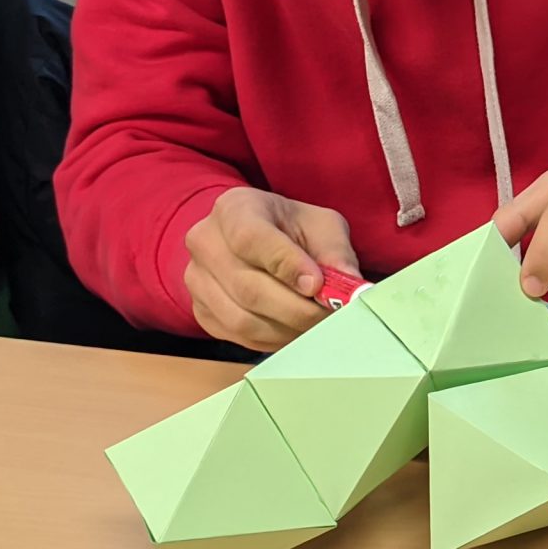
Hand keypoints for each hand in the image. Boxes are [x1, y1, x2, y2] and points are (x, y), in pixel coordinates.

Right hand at [184, 186, 360, 350]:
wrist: (257, 239)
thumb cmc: (292, 229)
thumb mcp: (321, 226)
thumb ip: (336, 254)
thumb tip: (350, 292)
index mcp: (234, 208)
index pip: (251, 239)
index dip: (286, 266)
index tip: (318, 285)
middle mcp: (205, 242)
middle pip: (248, 288)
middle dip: (297, 309)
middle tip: (331, 316)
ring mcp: (197, 279)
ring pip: (242, 320)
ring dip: (288, 329)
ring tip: (317, 324)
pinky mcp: (201, 311)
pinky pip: (238, 337)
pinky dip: (273, 340)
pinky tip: (295, 329)